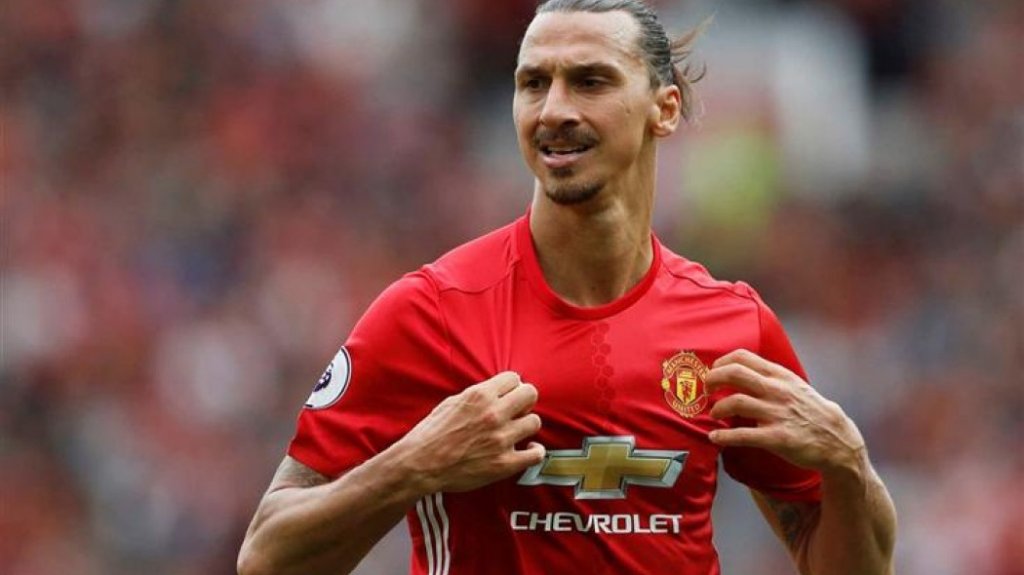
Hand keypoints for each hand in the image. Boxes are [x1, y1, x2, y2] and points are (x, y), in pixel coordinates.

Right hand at [398, 372, 544, 493]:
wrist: (420, 465)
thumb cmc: (431, 434)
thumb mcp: (451, 403)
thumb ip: (477, 395)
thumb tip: (497, 391)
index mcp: (479, 396)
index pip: (514, 378)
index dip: (512, 386)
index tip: (508, 395)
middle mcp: (493, 414)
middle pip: (531, 394)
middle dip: (525, 400)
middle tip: (517, 410)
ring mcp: (501, 439)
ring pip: (535, 422)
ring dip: (526, 425)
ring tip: (517, 431)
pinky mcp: (504, 463)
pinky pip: (536, 454)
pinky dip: (534, 452)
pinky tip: (527, 450)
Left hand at [705, 349, 866, 474]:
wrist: (836, 439)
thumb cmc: (810, 411)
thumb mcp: (793, 385)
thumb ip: (769, 377)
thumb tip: (739, 370)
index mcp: (779, 375)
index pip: (742, 357)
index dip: (721, 362)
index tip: (712, 372)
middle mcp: (777, 390)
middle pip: (734, 374)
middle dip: (713, 380)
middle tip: (707, 390)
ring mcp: (777, 413)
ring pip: (735, 402)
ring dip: (717, 408)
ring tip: (713, 414)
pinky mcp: (777, 438)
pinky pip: (743, 435)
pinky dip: (723, 436)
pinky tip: (715, 438)